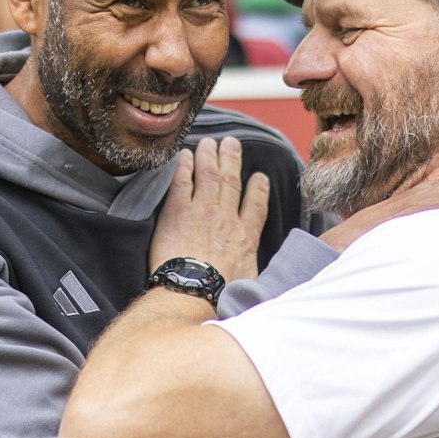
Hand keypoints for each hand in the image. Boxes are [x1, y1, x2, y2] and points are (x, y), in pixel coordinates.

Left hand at [149, 136, 270, 282]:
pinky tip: (184, 155)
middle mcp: (227, 218)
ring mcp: (202, 211)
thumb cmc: (219, 295)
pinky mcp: (178, 211)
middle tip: (232, 144)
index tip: (259, 177)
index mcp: (245, 237)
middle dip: (232, 160)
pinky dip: (184, 166)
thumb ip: (255, 273)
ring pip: (209, 175)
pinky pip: (183, 182)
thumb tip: (260, 282)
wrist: (193, 291)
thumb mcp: (250, 285)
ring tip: (210, 142)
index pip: (256, 206)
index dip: (258, 189)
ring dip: (210, 156)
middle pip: (232, 182)